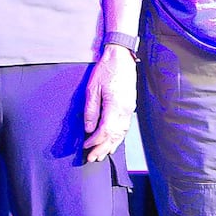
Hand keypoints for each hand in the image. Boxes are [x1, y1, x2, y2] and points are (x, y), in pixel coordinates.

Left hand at [84, 45, 136, 161]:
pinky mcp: (130, 106)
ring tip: (102, 155)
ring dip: (111, 145)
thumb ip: (90, 110)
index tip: (85, 146)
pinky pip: (125, 127)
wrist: (121, 57)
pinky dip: (118, 137)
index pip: (105, 131)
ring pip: (121, 133)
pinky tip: (113, 142)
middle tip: (92, 158)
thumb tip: (89, 128)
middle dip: (102, 148)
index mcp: (115, 105)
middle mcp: (125, 110)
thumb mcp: (92, 88)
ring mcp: (130, 108)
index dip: (95, 141)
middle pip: (114, 136)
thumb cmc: (106, 69)